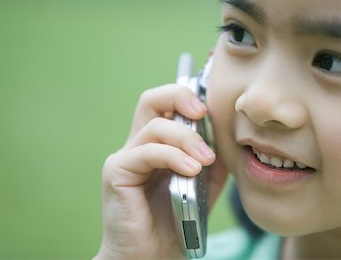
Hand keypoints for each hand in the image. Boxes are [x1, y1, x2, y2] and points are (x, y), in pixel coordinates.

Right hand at [94, 84, 227, 259]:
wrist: (151, 256)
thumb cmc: (174, 223)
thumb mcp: (203, 188)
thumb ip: (212, 164)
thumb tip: (223, 140)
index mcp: (158, 145)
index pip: (166, 105)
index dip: (187, 98)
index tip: (211, 111)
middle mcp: (138, 145)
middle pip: (151, 99)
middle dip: (179, 96)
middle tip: (202, 112)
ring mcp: (126, 156)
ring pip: (155, 125)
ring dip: (186, 138)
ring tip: (204, 160)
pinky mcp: (117, 171)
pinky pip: (147, 152)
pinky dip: (173, 156)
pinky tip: (192, 170)